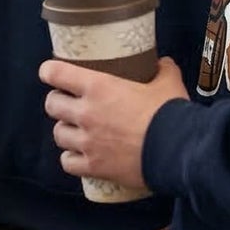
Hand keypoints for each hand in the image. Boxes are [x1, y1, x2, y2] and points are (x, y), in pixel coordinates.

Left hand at [40, 56, 188, 191]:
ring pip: (58, 134)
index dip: (50, 72)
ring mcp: (87, 141)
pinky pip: (67, 162)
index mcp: (97, 87)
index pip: (55, 73)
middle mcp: (85, 113)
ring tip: (77, 132)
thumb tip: (163, 63)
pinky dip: (72, 159)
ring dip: (66, 131)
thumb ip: (163, 70)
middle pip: (51, 104)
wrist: (179, 152)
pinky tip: (80, 156)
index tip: (52, 74)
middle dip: (58, 103)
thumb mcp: (168, 84)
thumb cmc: (170, 114)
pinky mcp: (93, 166)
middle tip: (71, 105)